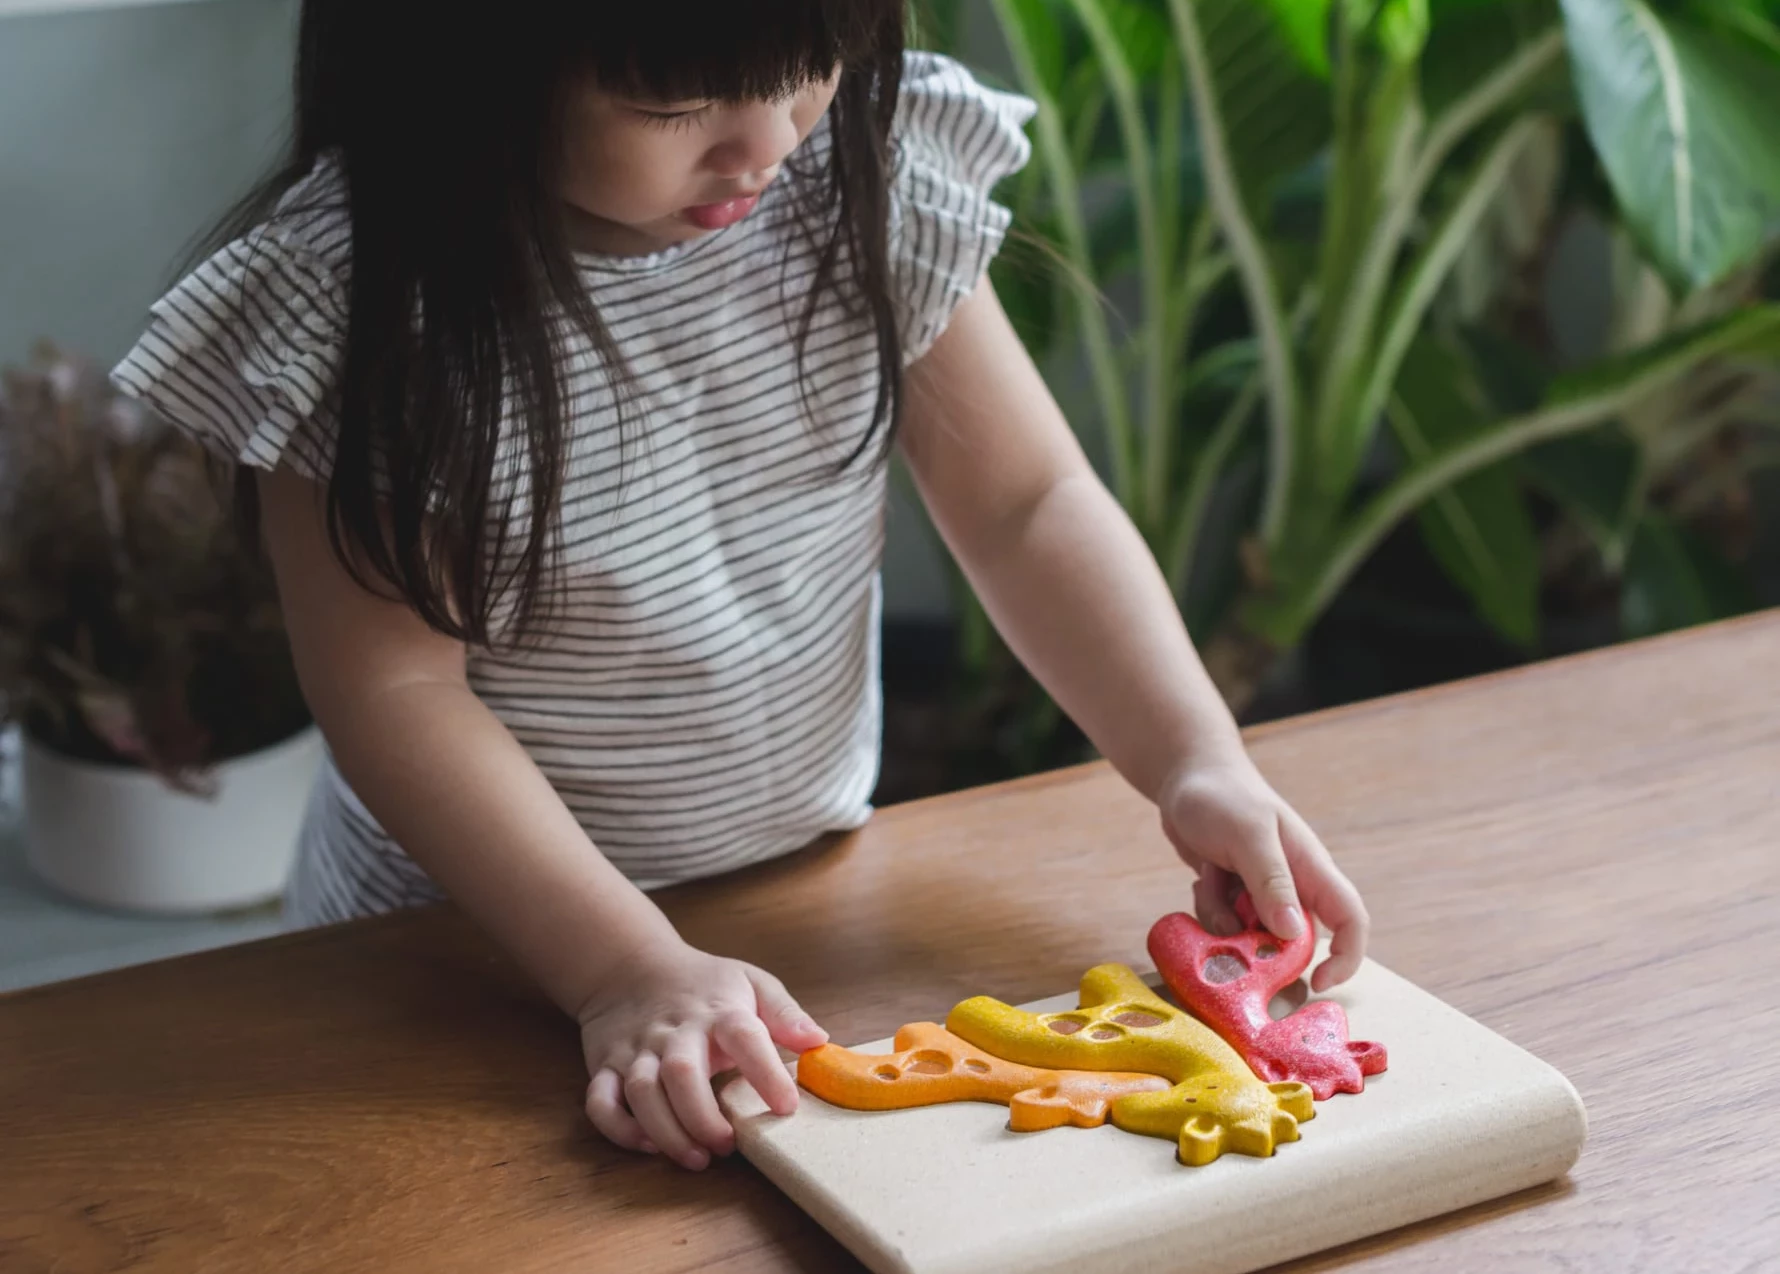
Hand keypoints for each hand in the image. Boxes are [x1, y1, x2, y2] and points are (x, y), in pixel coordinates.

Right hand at [579, 941, 827, 1169]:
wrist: (630, 966)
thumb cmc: (702, 983)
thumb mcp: (750, 983)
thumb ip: (785, 1014)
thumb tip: (819, 1042)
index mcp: (718, 1011)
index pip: (745, 1037)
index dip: (767, 1073)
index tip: (786, 1107)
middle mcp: (675, 1031)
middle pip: (682, 1073)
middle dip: (704, 1117)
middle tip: (728, 1146)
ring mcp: (636, 1049)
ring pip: (642, 1092)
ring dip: (667, 1131)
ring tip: (697, 1157)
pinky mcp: (606, 1065)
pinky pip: (600, 1101)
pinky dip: (619, 1128)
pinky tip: (648, 1145)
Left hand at [1157, 754, 1368, 992]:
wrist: (1186, 776)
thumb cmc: (1223, 795)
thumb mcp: (1247, 835)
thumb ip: (1270, 881)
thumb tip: (1293, 932)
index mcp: (1310, 868)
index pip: (1350, 920)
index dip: (1345, 958)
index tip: (1318, 982)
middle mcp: (1292, 886)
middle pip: (1291, 941)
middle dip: (1259, 941)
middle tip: (1229, 918)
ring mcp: (1260, 892)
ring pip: (1251, 937)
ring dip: (1225, 919)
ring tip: (1211, 876)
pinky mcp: (1233, 895)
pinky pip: (1224, 926)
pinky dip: (1209, 909)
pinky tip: (1203, 875)